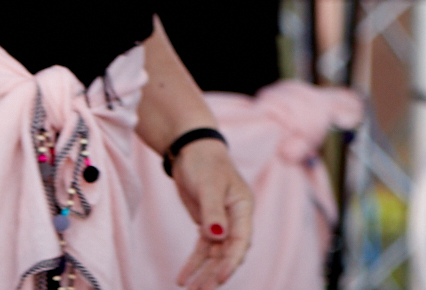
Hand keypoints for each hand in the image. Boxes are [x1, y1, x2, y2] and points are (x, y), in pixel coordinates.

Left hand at [171, 138, 254, 289]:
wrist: (191, 149)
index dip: (231, 261)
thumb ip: (212, 211)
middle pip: (229, 251)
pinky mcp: (207, 222)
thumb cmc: (204, 162)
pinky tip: (183, 277)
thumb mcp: (208, 185)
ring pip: (216, 253)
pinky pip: (203, 248)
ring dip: (204, 272)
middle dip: (216, 272)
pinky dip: (194, 263)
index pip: (241, 240)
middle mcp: (236, 217)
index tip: (219, 278)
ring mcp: (222, 221)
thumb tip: (217, 237)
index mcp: (243, 206)